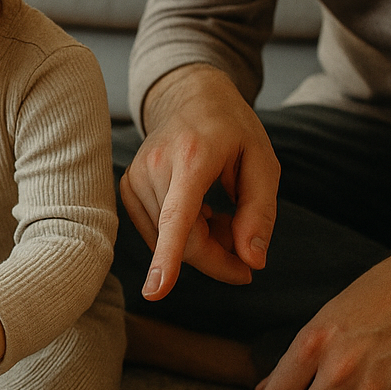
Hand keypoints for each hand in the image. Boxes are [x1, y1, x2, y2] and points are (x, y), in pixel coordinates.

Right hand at [121, 64, 278, 298]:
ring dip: (200, 245)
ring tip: (222, 219)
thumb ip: (260, 213)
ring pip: (168, 241)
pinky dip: (181, 236)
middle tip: (246, 255)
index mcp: (192, 157)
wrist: (189, 98)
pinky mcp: (126, 187)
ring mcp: (134, 177)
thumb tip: (252, 261)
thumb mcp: (263, 163)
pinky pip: (156, 232)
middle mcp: (155, 167)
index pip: (177, 217)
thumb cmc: (233, 130)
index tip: (157, 291)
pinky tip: (200, 214)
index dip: (168, 258)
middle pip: (181, 241)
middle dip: (216, 259)